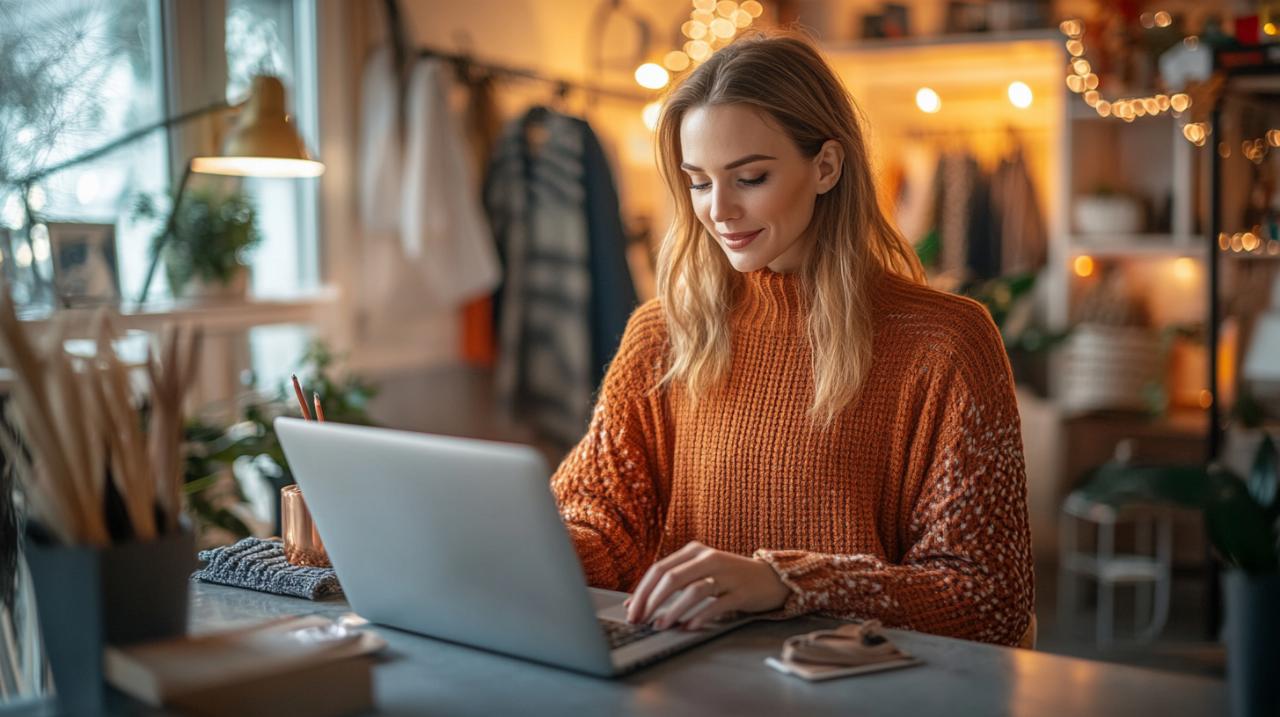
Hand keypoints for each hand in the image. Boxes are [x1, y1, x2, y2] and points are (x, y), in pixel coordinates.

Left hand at [623, 541, 790, 629]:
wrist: (770, 578)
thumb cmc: (727, 578)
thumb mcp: (698, 573)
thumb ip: (670, 584)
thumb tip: (634, 604)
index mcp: (694, 551)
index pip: (659, 569)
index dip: (642, 591)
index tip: (631, 612)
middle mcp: (708, 558)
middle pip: (672, 577)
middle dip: (651, 601)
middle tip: (640, 621)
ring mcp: (726, 574)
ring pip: (693, 590)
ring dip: (674, 610)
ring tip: (661, 626)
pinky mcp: (741, 591)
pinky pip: (717, 604)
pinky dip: (700, 616)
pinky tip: (689, 627)